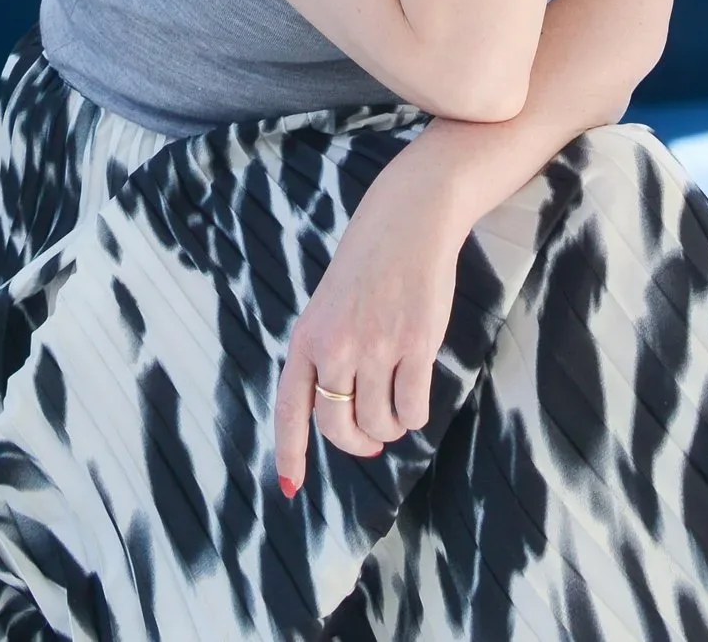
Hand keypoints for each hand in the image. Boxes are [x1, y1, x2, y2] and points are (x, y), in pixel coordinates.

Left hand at [274, 135, 480, 493]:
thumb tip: (338, 410)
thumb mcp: (329, 306)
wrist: (410, 219)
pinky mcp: (416, 343)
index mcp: (307, 339)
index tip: (292, 489)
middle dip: (357, 443)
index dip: (290, 454)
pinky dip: (415, 415)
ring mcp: (376, 346)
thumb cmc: (370, 263)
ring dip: (390, 428)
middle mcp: (335, 348)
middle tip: (373, 441)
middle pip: (337, 426)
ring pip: (378, 421)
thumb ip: (326, 353)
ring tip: (398, 415)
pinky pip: (413, 406)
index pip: (290, 410)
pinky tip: (417, 402)